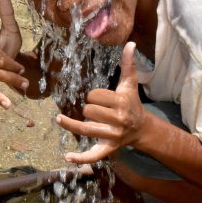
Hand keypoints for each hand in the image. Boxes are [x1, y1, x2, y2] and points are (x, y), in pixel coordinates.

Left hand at [56, 42, 144, 162]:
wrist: (142, 129)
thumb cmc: (132, 103)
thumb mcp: (130, 84)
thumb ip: (129, 64)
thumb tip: (130, 43)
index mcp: (121, 103)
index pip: (95, 96)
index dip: (93, 96)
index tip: (100, 99)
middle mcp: (118, 120)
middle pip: (88, 111)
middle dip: (88, 109)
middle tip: (96, 111)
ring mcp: (112, 136)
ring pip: (85, 129)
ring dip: (71, 124)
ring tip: (60, 119)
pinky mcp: (108, 149)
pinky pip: (93, 155)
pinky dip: (80, 158)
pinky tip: (67, 158)